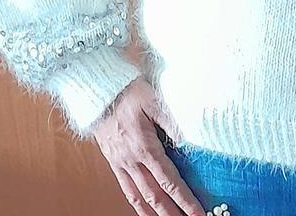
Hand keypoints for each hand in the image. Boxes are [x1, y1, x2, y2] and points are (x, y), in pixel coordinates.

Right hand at [92, 75, 206, 215]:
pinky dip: (137, 205)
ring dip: (157, 214)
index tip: (198, 212)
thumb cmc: (127, 92)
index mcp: (145, 147)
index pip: (169, 181)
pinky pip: (126, 190)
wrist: (97, 92)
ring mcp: (121, 164)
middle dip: (174, 213)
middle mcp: (132, 161)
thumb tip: (188, 140)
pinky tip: (145, 211)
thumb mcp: (154, 100)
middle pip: (156, 196)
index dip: (185, 199)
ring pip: (141, 198)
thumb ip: (171, 121)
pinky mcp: (114, 162)